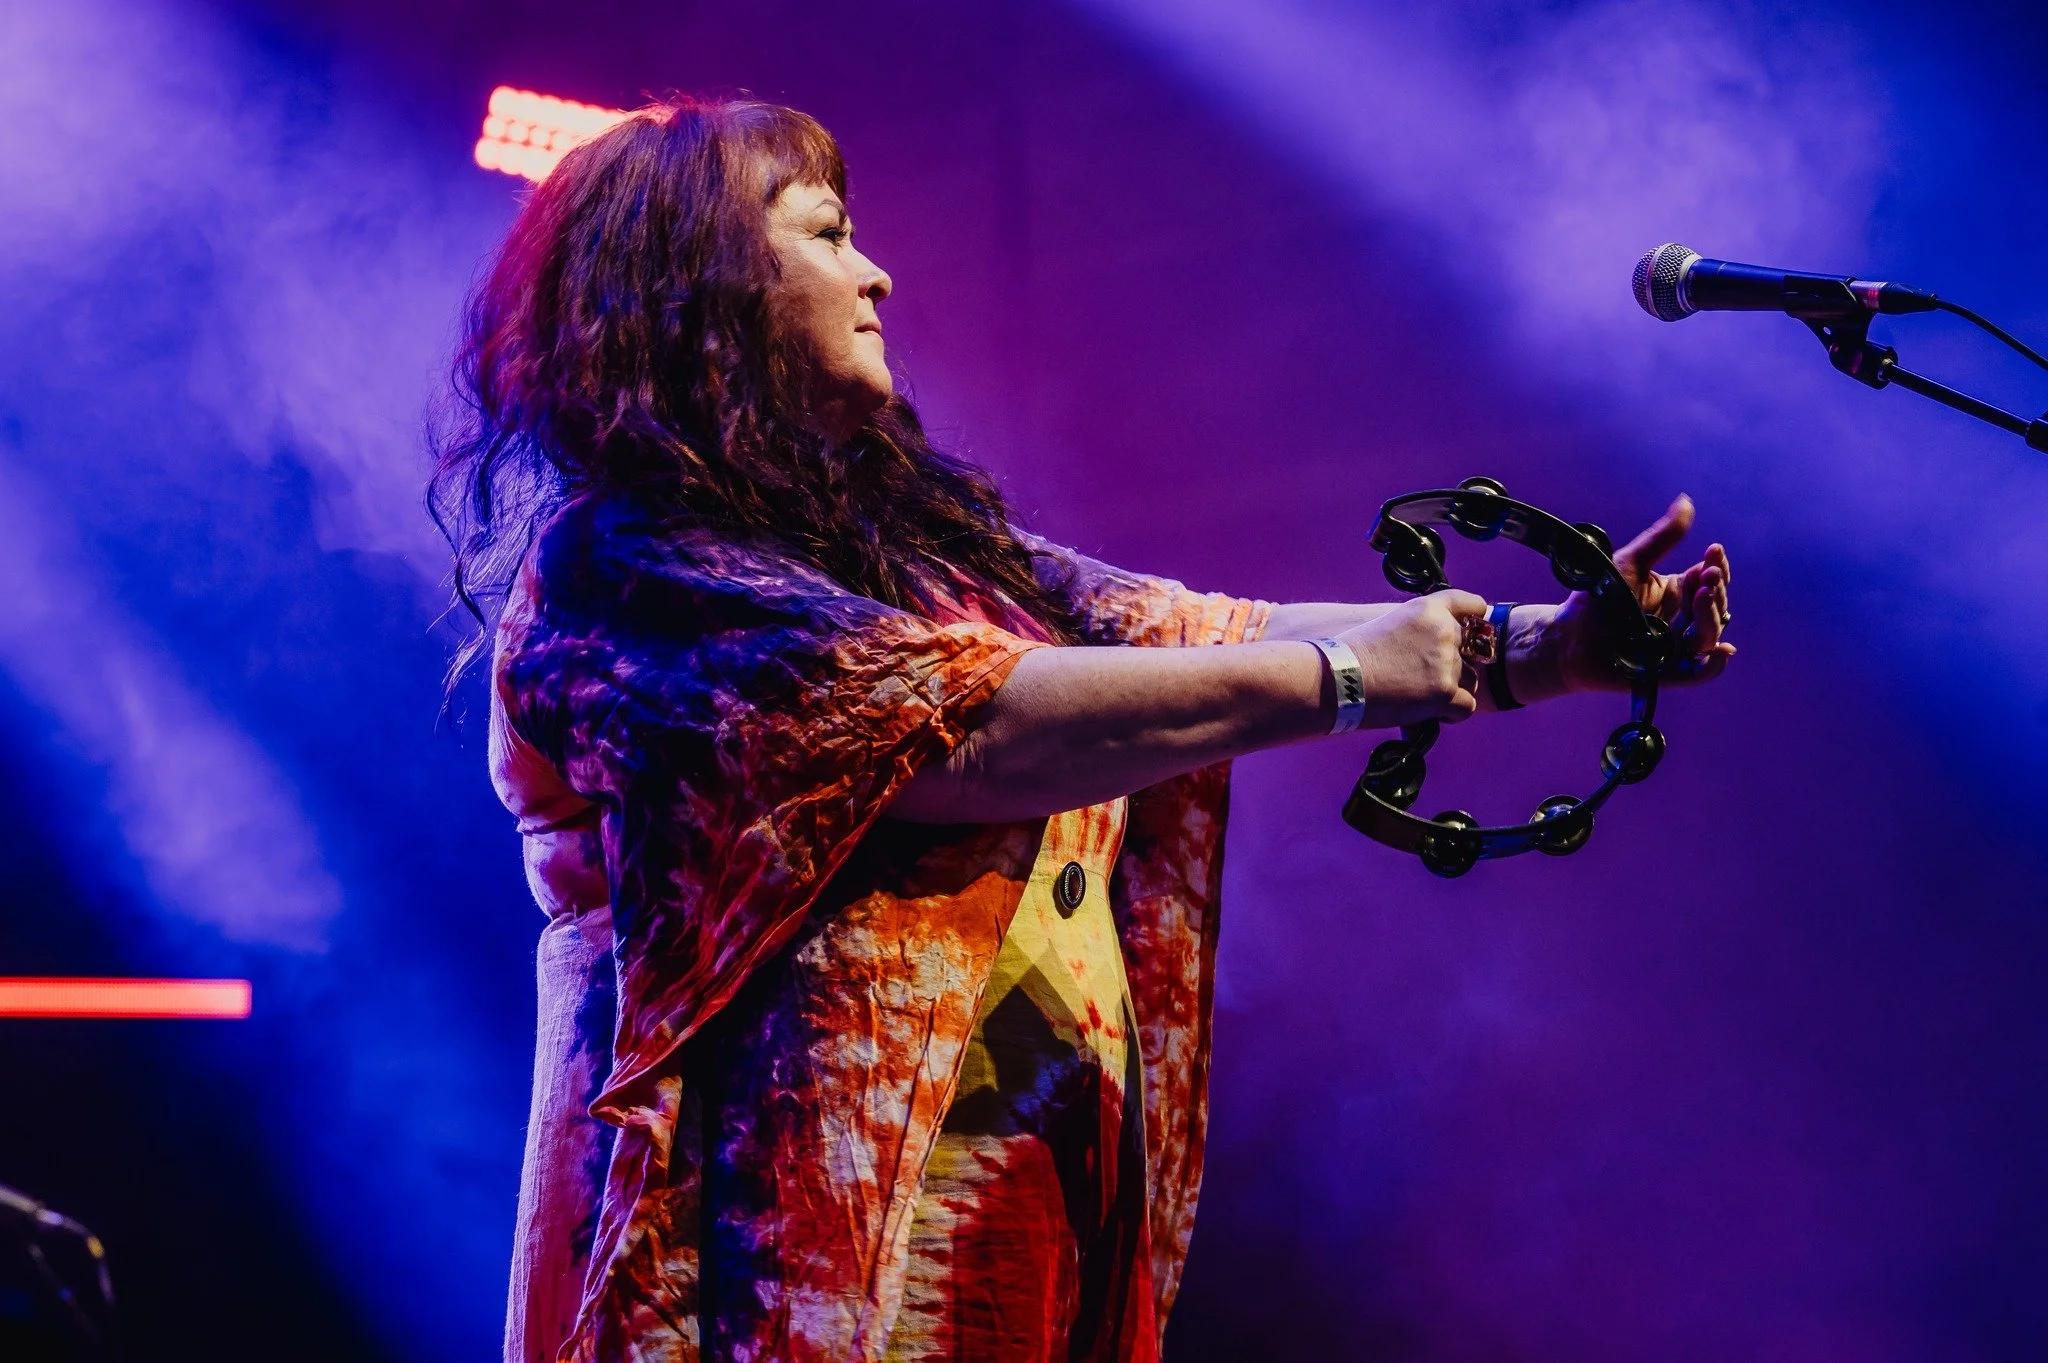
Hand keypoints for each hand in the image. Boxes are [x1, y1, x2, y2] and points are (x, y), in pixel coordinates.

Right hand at [1337, 590, 1490, 726]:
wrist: (1336, 680)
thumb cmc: (1351, 657)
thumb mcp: (1389, 625)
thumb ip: (1420, 631)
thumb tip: (1439, 651)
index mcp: (1428, 608)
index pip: (1472, 606)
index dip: (1475, 620)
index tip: (1471, 632)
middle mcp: (1443, 630)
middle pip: (1471, 651)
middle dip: (1454, 665)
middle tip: (1423, 678)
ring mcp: (1446, 662)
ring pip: (1470, 680)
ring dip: (1452, 690)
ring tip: (1418, 697)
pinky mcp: (1445, 692)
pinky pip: (1467, 706)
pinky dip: (1451, 713)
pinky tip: (1428, 712)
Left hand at [1544, 494, 1734, 693]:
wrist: (1566, 636)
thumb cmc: (1597, 598)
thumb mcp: (1631, 563)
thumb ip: (1661, 538)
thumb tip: (1686, 502)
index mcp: (1676, 592)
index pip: (1710, 579)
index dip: (1717, 567)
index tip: (1712, 551)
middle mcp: (1681, 620)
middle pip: (1715, 607)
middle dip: (1716, 590)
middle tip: (1707, 575)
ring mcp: (1675, 647)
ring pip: (1709, 636)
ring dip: (1712, 617)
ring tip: (1703, 596)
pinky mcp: (1666, 673)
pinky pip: (1699, 672)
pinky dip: (1714, 664)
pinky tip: (1722, 651)